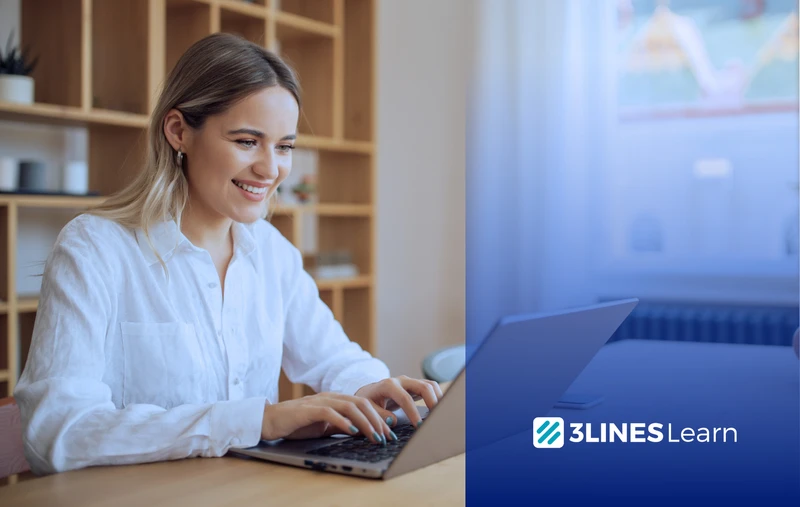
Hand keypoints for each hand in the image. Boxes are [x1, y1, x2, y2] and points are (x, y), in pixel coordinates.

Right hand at [261, 392, 392, 443]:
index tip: (390, 431)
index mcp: (336, 399)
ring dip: (365, 422)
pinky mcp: (307, 409)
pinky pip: (328, 412)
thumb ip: (342, 426)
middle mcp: (330, 397)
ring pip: (349, 406)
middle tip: (387, 435)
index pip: (364, 404)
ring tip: (375, 436)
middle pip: (361, 403)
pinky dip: (342, 421)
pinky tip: (352, 430)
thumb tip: (363, 432)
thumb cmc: (296, 424)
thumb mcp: (325, 427)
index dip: (379, 417)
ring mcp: (319, 401)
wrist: (269, 421)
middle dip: (378, 420)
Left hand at [355, 375, 443, 428]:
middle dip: (432, 402)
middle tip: (436, 418)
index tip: (419, 426)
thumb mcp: (368, 409)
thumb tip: (392, 421)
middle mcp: (401, 381)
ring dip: (438, 398)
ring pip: (430, 385)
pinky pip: (430, 388)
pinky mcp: (415, 386)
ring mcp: (410, 382)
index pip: (405, 399)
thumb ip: (378, 415)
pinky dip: (437, 397)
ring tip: (441, 414)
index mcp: (388, 385)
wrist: (368, 393)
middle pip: (423, 386)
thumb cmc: (368, 401)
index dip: (413, 412)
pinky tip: (439, 410)